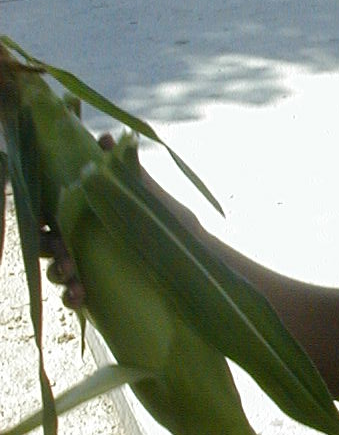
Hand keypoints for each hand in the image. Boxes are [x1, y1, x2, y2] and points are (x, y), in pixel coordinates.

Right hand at [41, 134, 201, 311]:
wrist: (200, 264)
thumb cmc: (175, 228)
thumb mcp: (150, 199)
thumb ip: (128, 174)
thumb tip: (107, 139)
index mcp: (93, 216)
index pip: (58, 213)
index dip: (43, 216)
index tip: (42, 221)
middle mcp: (88, 242)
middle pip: (51, 242)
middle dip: (49, 246)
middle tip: (61, 251)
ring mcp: (92, 267)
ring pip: (59, 270)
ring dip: (58, 272)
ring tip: (71, 275)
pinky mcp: (101, 291)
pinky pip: (74, 296)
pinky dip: (71, 296)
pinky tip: (79, 295)